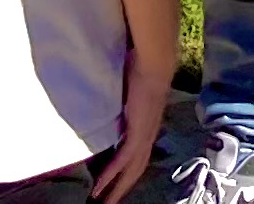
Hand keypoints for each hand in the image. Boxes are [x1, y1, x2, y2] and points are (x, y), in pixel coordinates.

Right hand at [96, 40, 174, 202]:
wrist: (154, 64)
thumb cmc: (141, 71)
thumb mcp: (130, 94)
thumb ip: (123, 104)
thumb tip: (112, 105)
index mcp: (147, 127)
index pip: (137, 157)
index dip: (126, 173)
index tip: (114, 185)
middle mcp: (148, 136)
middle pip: (135, 171)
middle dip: (121, 189)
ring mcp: (144, 136)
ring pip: (130, 171)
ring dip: (116, 190)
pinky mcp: (137, 133)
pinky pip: (122, 161)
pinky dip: (110, 176)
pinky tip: (99, 188)